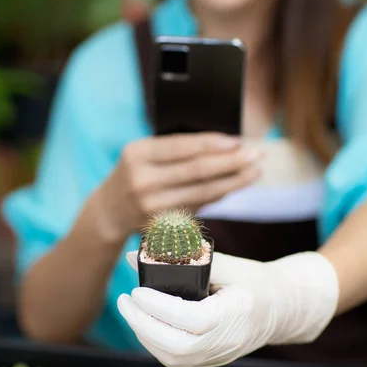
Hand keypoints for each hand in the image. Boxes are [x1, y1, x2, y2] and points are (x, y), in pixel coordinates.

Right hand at [92, 132, 261, 240]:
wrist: (108, 212)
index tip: (238, 142)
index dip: (213, 144)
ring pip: (202, 192)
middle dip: (232, 162)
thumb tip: (225, 146)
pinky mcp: (163, 225)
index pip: (182, 147)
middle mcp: (142, 180)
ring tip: (254, 172)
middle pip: (197, 170)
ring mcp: (152, 206)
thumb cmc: (134, 174)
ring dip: (233, 182)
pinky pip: (198, 207)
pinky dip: (219, 196)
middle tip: (257, 155)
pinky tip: (234, 186)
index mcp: (137, 154)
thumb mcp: (143, 154)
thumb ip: (175, 150)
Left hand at [117, 250, 338, 366]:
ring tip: (132, 309)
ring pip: (173, 358)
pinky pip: (177, 360)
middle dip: (142, 324)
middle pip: (177, 348)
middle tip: (125, 300)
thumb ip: (184, 258)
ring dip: (145, 335)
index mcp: (237, 313)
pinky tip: (146, 323)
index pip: (193, 320)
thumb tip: (135, 255)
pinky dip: (155, 344)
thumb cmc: (256, 280)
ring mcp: (220, 355)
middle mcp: (228, 341)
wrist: (284, 309)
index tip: (138, 290)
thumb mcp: (227, 264)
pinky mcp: (211, 360)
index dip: (160, 308)